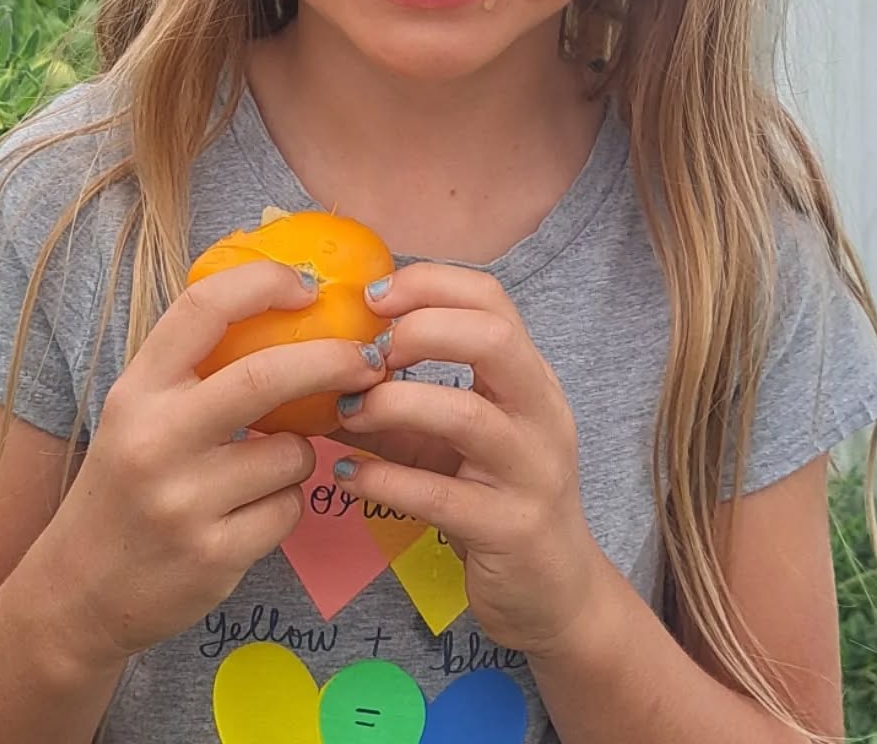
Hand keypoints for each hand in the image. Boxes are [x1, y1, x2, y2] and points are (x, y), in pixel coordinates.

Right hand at [39, 261, 387, 667]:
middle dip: (333, 361)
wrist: (78, 595)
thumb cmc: (125, 487)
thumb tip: (290, 310)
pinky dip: (284, 504)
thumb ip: (196, 368)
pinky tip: (248, 514)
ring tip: (263, 469)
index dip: (265, 282)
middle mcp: (156, 439)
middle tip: (368, 360)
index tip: (309, 285)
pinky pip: (289, 509)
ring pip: (292, 452)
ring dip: (299, 453)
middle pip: (267, 376)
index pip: (203, 307)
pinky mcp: (214, 556)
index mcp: (137, 390)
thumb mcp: (138, 413)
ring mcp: (184, 502)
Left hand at [330, 263, 607, 656]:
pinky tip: (348, 476)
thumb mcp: (451, 441)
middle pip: (493, 338)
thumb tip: (320, 371)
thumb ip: (400, 403)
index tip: (372, 298)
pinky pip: (440, 495)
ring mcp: (531, 472)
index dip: (429, 284)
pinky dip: (385, 479)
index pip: (492, 299)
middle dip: (421, 330)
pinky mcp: (509, 529)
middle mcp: (541, 414)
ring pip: (467, 415)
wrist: (555, 593)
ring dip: (394, 404)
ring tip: (347, 412)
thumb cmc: (495, 499)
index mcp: (530, 378)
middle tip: (369, 355)